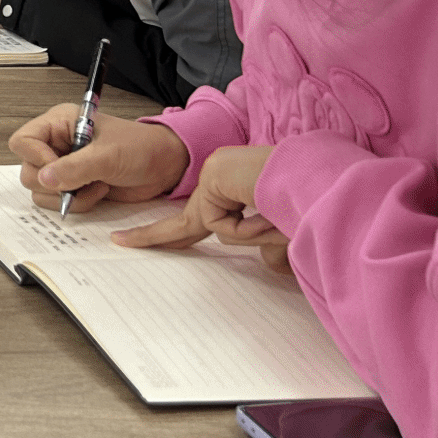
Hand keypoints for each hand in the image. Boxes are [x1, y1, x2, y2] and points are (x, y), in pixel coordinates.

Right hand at [9, 107, 189, 215]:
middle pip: (28, 170)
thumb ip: (74, 167)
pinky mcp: (73, 186)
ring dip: (68, 195)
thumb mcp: (108, 155)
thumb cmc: (142, 147)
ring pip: (41, 190)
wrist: (165, 166)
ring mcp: (64, 167)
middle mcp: (56, 144)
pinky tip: (98, 191)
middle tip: (81, 179)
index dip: (36, 158)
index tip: (58, 168)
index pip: (23, 141)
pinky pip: (58, 202)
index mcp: (59, 123)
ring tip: (94, 185)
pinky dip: (77, 203)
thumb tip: (43, 178)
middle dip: (55, 182)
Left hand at [115, 146, 291, 270]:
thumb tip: (267, 263)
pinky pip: (222, 223)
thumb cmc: (307, 203)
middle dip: (153, 236)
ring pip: (215, 227)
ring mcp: (214, 174)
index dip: (169, 235)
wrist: (318, 178)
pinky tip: (267, 212)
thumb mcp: (284, 232)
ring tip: (277, 218)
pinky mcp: (214, 176)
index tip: (133, 241)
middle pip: (189, 222)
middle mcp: (219, 178)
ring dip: (252, 234)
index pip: (197, 218)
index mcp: (232, 189)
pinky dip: (249, 229)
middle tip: (119, 242)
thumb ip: (268, 246)